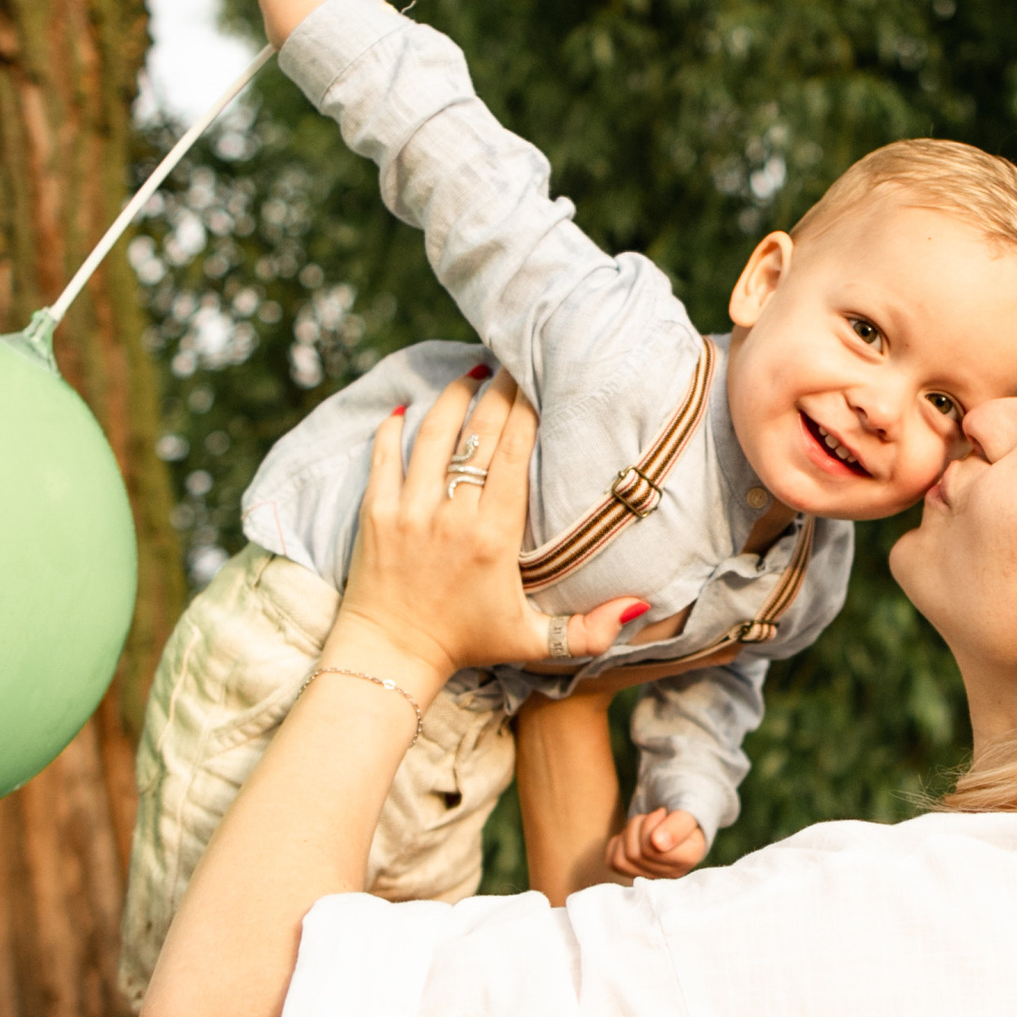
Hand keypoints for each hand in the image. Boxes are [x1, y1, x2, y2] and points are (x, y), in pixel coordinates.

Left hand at [330, 373, 649, 686]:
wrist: (391, 654)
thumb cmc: (466, 644)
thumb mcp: (534, 642)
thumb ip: (591, 630)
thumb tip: (641, 606)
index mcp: (494, 536)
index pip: (514, 453)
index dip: (526, 409)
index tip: (536, 381)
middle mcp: (451, 514)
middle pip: (479, 432)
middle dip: (498, 390)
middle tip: (511, 362)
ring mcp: (409, 509)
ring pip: (433, 433)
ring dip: (452, 397)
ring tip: (470, 376)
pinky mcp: (375, 512)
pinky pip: (384, 455)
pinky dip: (394, 428)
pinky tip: (408, 409)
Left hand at [606, 807, 709, 882]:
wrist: (674, 818)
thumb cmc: (681, 813)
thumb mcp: (686, 811)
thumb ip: (678, 825)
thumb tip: (658, 844)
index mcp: (689, 857)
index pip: (653, 848)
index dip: (651, 823)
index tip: (662, 813)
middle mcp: (673, 873)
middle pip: (636, 854)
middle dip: (639, 826)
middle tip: (652, 818)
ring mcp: (653, 876)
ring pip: (622, 859)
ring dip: (628, 834)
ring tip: (643, 826)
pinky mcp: (635, 875)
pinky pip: (613, 863)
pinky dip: (618, 844)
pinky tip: (633, 838)